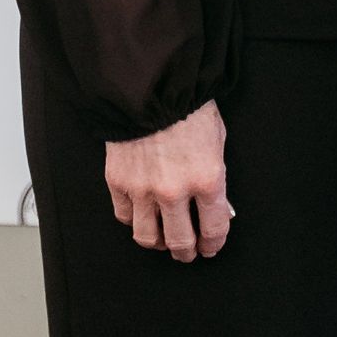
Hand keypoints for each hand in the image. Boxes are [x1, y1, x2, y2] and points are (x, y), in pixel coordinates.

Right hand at [105, 99, 232, 261]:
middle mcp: (174, 191)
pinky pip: (125, 217)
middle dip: (187, 252)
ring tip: (163, 241)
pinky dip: (134, 221)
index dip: (214, 244)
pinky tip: (142, 217)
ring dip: (159, 244)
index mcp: (206, 179)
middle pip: (180, 242)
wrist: (152, 84)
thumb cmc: (189, 106)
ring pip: (148, 237)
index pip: (213, 229)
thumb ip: (215, 175)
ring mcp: (143, 190)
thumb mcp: (217, 139)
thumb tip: (217, 205)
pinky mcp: (118, 182)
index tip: (211, 246)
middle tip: (189, 252)